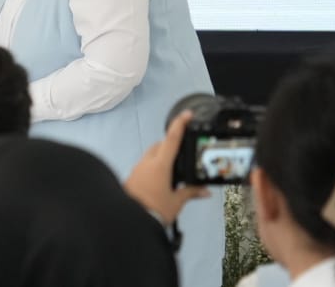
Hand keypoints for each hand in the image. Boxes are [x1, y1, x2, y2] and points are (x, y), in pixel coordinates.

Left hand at [124, 110, 208, 225]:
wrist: (129, 220)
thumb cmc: (155, 210)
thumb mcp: (176, 202)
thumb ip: (190, 193)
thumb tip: (205, 191)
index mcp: (160, 165)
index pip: (171, 139)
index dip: (180, 124)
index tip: (187, 114)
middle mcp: (147, 162)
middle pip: (160, 145)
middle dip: (171, 144)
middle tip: (184, 152)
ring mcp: (138, 168)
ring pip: (152, 154)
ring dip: (162, 156)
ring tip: (175, 168)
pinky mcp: (132, 176)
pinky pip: (146, 165)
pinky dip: (155, 166)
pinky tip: (163, 178)